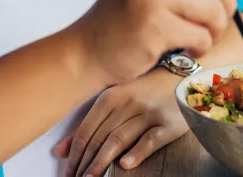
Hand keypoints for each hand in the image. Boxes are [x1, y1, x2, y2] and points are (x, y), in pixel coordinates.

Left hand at [54, 70, 187, 175]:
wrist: (181, 76)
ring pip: (119, 139)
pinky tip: (124, 166)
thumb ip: (90, 124)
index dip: (74, 154)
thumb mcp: (115, 99)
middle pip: (99, 137)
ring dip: (102, 162)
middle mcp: (127, 103)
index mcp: (110, 97)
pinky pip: (150, 139)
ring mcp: (148, 113)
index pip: (86, 130)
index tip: (67, 172)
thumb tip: (61, 151)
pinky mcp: (169, 123)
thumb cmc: (144, 90)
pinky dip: (136, 153)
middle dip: (84, 162)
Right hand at [69, 0, 242, 87]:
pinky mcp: (153, 26)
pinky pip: (201, 35)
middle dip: (228, 3)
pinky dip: (201, 46)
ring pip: (214, 8)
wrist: (89, 48)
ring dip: (216, 28)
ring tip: (200, 34)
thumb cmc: (127, 13)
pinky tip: (187, 48)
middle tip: (216, 19)